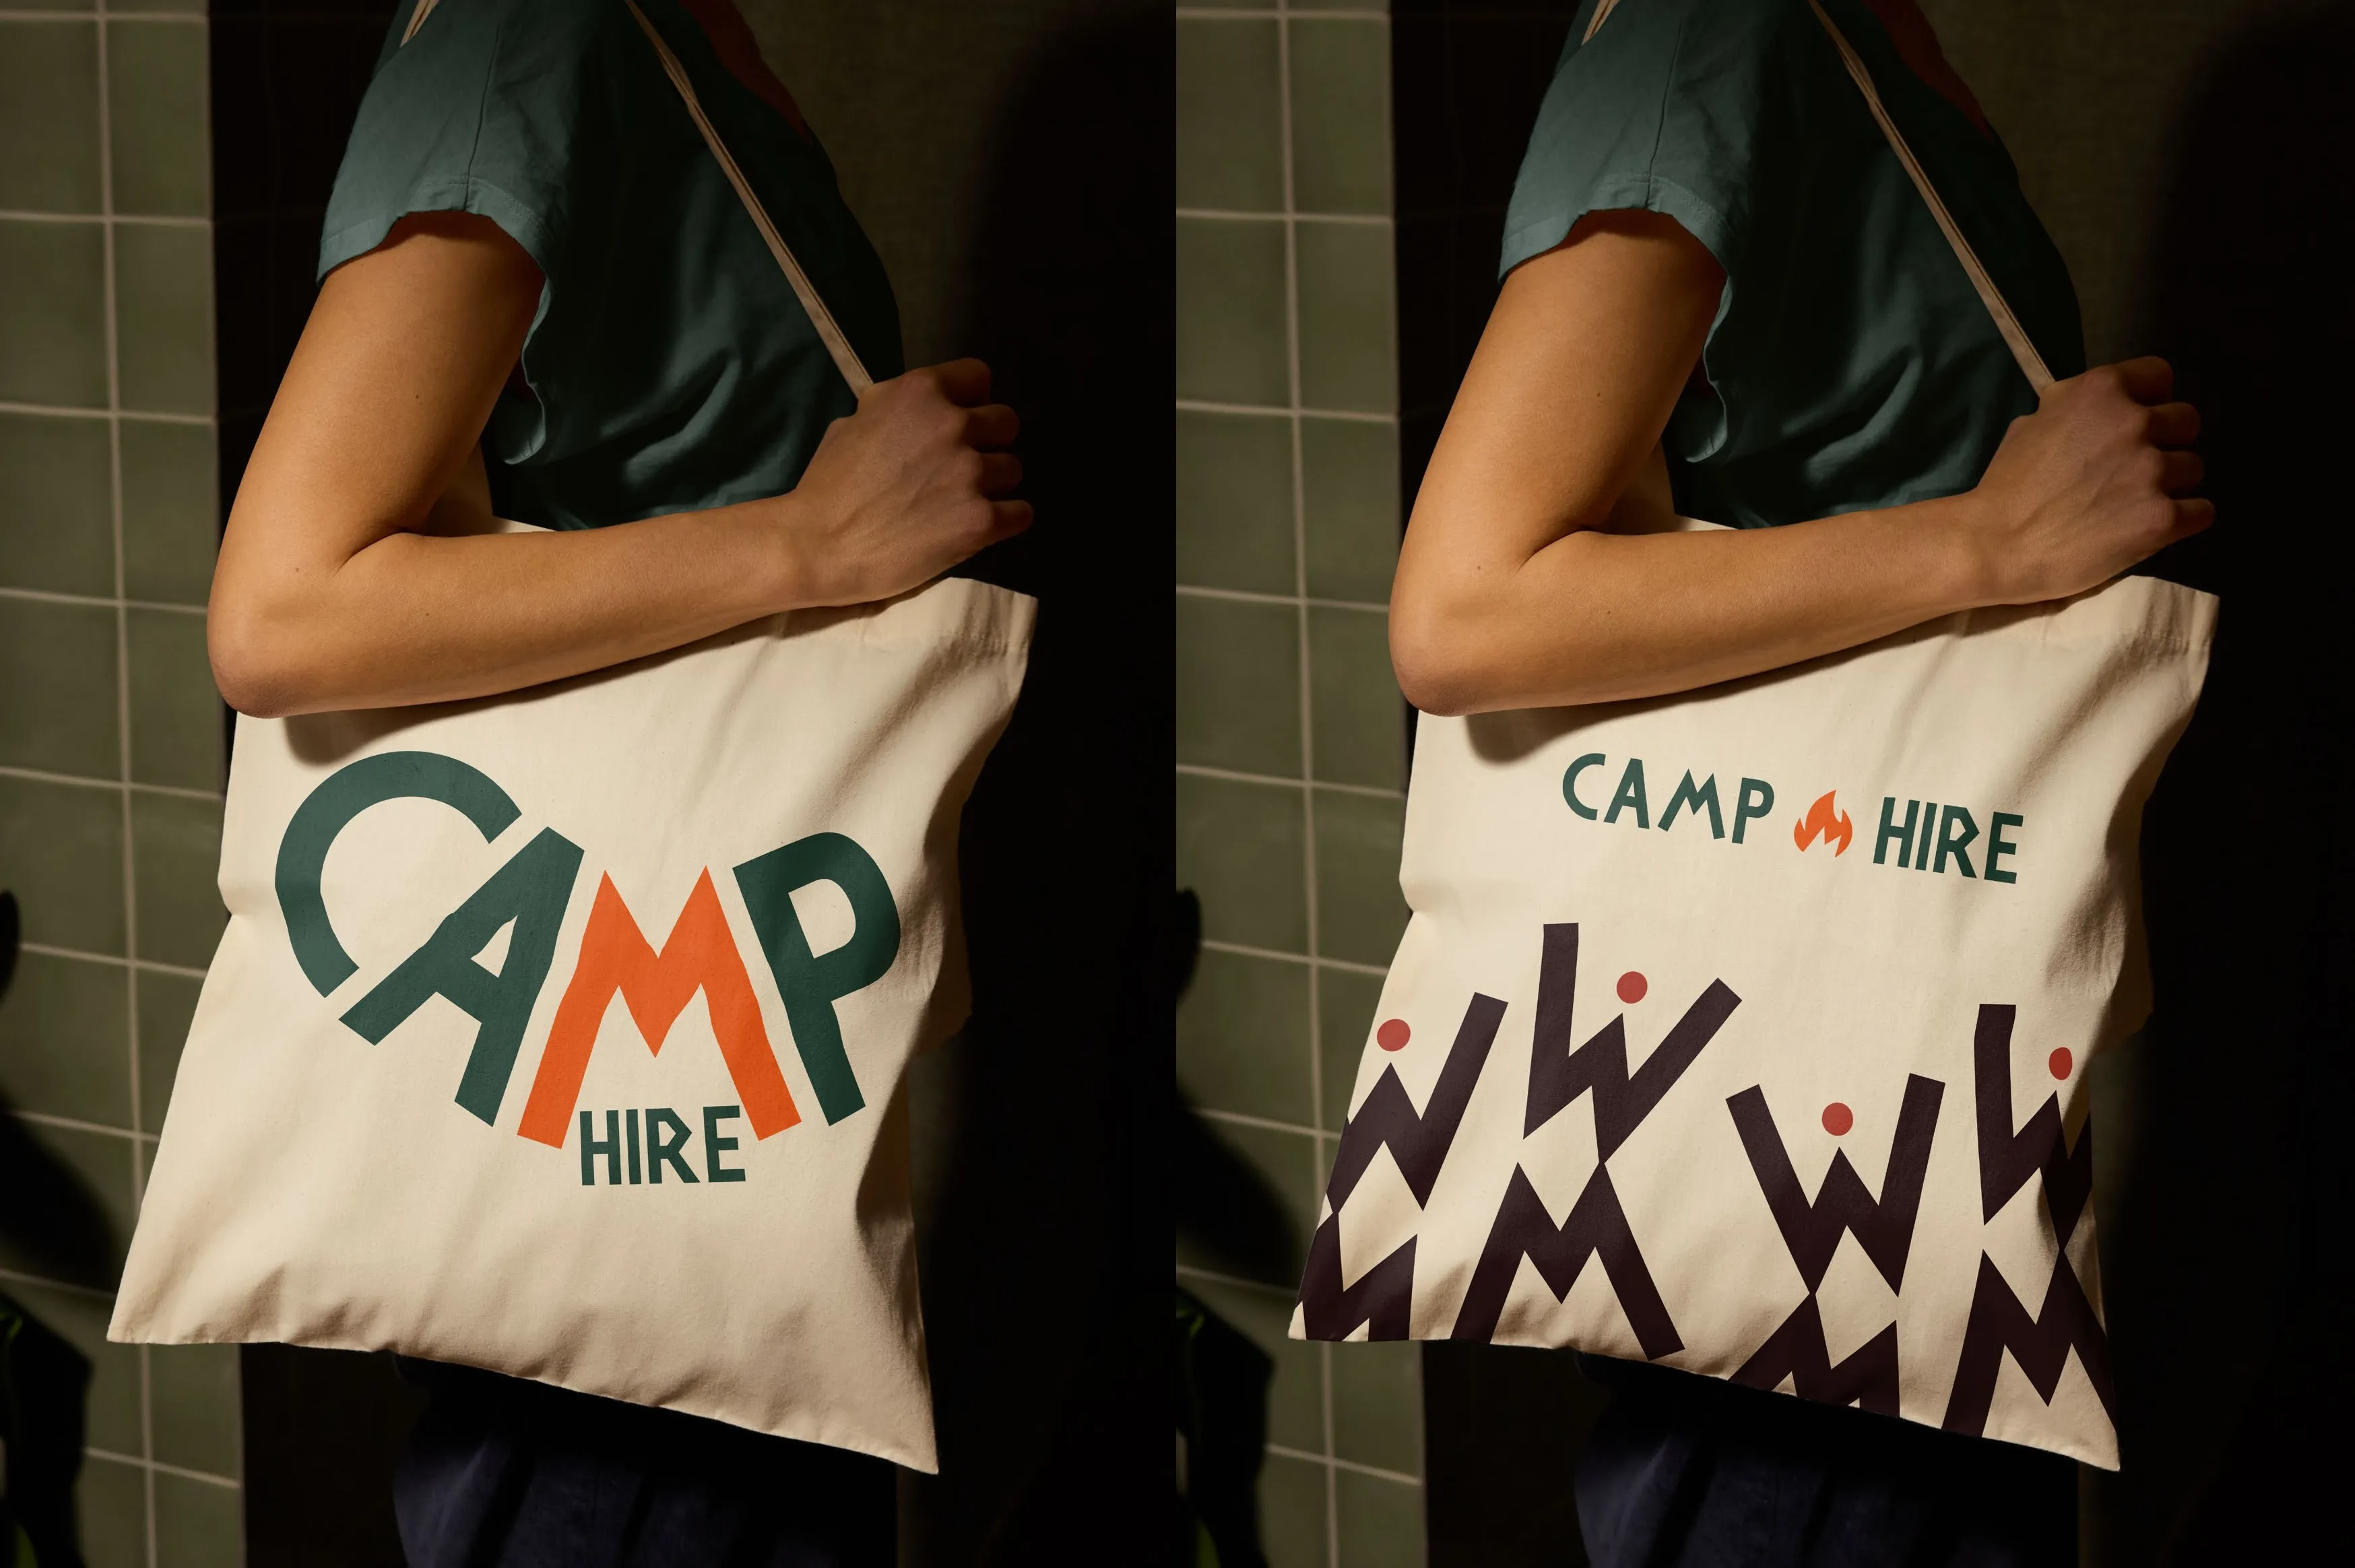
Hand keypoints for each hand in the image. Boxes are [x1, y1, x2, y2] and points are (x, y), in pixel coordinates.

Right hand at [761, 358, 1030, 606]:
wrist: (819, 545)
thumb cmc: (829, 484)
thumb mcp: (856, 421)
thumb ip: (900, 409)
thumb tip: (925, 412)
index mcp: (921, 392)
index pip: (979, 377)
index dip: (972, 400)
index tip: (960, 421)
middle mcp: (953, 425)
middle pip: (1006, 423)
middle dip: (988, 443)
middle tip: (962, 467)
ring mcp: (971, 474)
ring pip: (1014, 469)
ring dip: (995, 484)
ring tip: (962, 501)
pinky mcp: (981, 521)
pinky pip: (1021, 513)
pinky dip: (1006, 519)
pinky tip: (980, 525)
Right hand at [1961, 357, 2209, 606]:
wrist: (1995, 545)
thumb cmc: (2006, 485)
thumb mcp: (2032, 423)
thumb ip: (2076, 409)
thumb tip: (2099, 413)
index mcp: (2101, 391)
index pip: (2160, 375)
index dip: (2149, 399)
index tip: (2133, 423)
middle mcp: (2134, 422)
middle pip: (2186, 422)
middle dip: (2165, 442)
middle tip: (2133, 469)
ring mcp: (2152, 471)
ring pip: (2193, 468)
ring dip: (2171, 484)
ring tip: (2134, 504)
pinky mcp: (2162, 518)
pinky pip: (2202, 511)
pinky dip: (2182, 520)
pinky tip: (2151, 527)